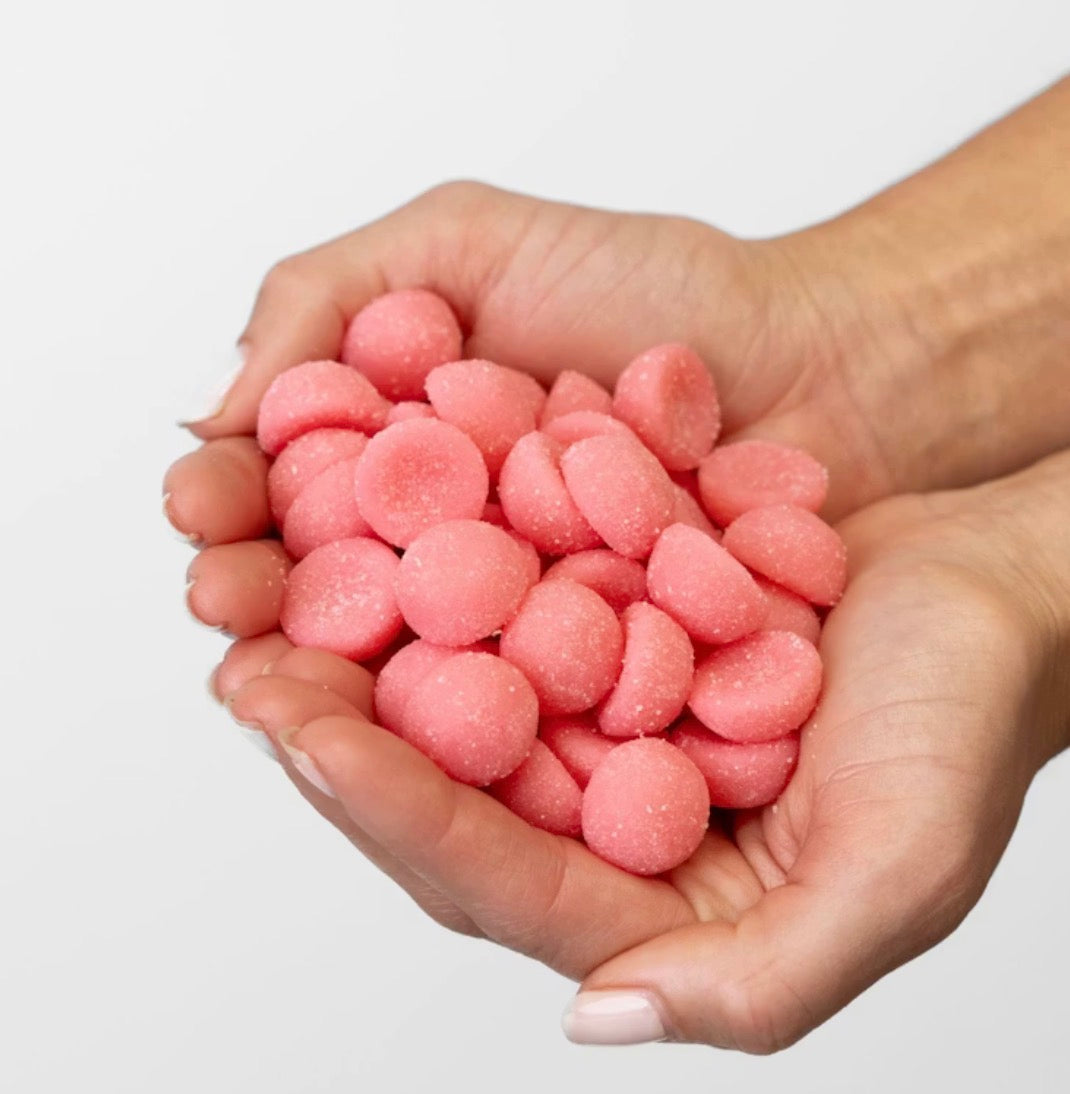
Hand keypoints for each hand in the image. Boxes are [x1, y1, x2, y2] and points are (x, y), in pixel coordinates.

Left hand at [212, 452, 1069, 1050]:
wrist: (997, 582)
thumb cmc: (969, 719)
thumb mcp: (899, 870)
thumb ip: (763, 979)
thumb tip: (606, 1023)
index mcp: (660, 898)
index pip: (501, 875)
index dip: (396, 815)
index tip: (300, 739)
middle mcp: (613, 814)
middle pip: (451, 794)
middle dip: (340, 741)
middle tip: (247, 672)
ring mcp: (605, 718)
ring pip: (460, 700)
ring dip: (365, 656)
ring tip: (269, 602)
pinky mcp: (612, 629)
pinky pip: (505, 612)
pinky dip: (440, 577)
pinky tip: (377, 528)